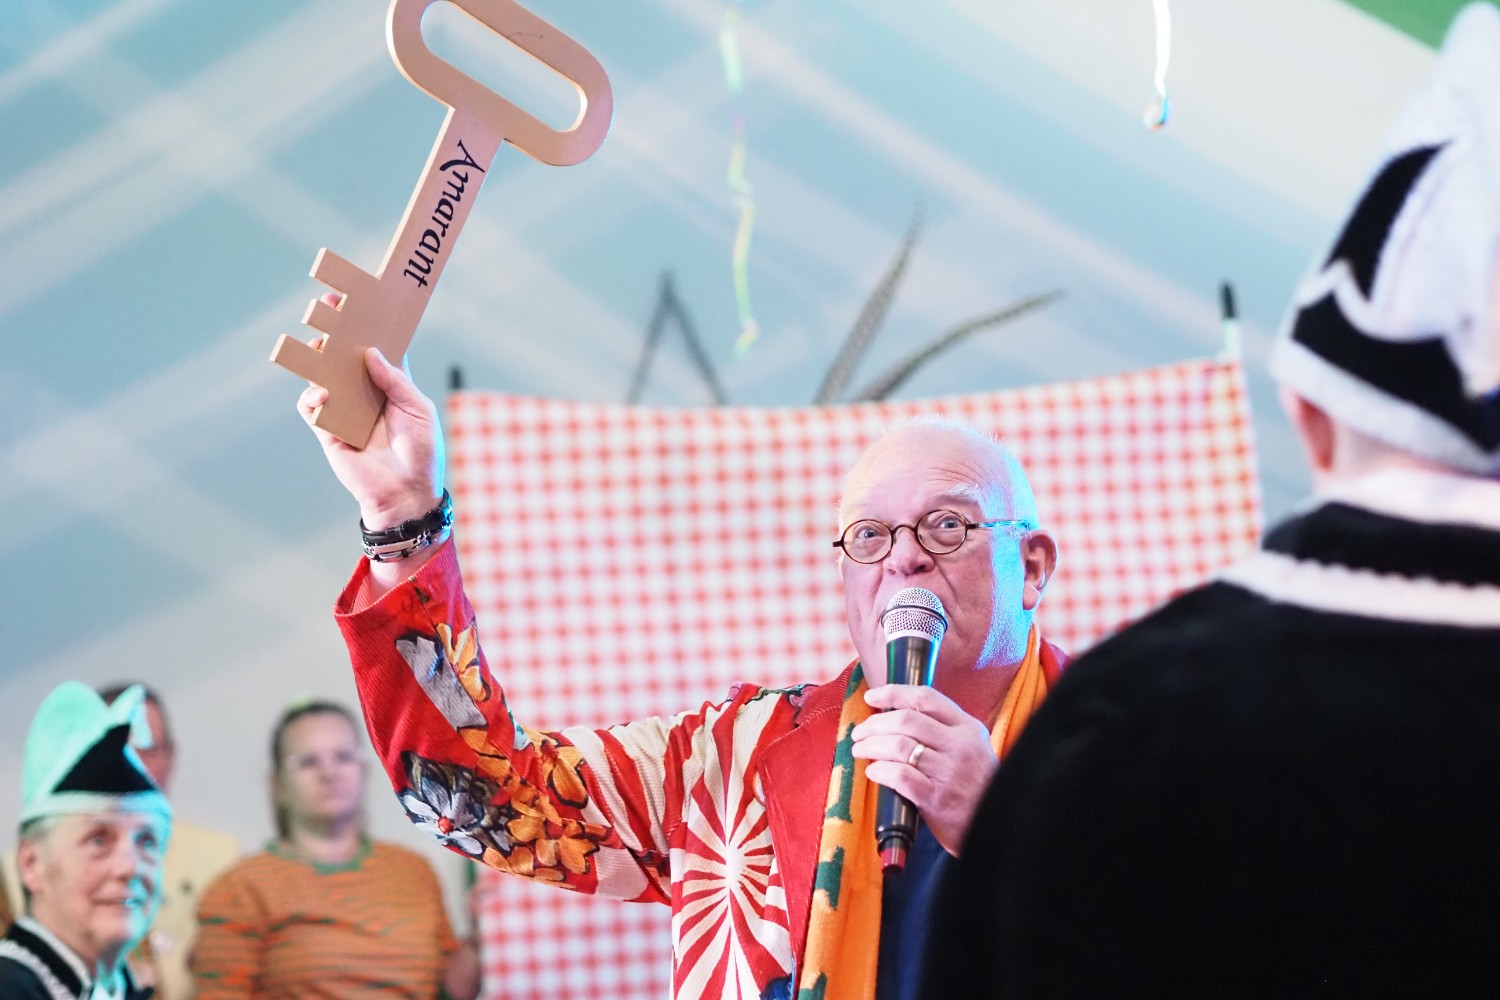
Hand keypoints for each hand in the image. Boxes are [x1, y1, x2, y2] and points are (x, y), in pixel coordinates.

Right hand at [296, 294, 444, 528]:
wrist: (407, 493)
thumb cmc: (421, 451)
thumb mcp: (418, 409)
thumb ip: (395, 381)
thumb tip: (371, 353)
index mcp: (390, 385)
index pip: (375, 349)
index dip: (368, 326)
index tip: (359, 301)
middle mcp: (365, 393)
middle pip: (345, 356)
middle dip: (336, 331)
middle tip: (328, 307)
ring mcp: (345, 410)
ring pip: (323, 375)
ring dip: (318, 357)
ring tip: (321, 343)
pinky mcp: (329, 431)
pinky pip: (312, 408)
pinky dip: (313, 396)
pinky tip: (322, 392)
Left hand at [852, 685, 998, 855]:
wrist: (997, 824)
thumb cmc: (977, 785)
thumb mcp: (971, 748)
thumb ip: (943, 730)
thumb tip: (896, 715)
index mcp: (968, 728)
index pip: (926, 698)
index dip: (893, 693)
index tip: (872, 697)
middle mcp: (959, 746)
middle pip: (906, 720)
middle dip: (875, 724)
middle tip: (859, 732)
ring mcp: (948, 772)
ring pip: (898, 746)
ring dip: (871, 746)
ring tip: (860, 750)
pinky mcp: (937, 799)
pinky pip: (899, 776)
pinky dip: (880, 771)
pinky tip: (873, 772)